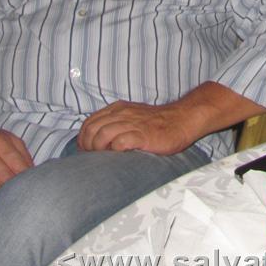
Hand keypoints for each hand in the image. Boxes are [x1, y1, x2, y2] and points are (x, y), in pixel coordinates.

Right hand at [0, 120, 33, 206]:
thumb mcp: (10, 139)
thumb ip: (24, 155)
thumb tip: (33, 174)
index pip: (17, 164)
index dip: (26, 176)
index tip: (32, 183)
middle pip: (4, 178)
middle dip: (16, 188)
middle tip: (23, 194)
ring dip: (2, 196)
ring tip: (11, 199)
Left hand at [78, 101, 195, 154]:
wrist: (182, 120)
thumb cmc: (157, 122)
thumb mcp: (133, 115)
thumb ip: (117, 121)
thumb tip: (98, 139)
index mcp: (118, 109)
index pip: (90, 121)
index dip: (83, 137)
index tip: (86, 150)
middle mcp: (123, 114)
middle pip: (92, 128)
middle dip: (88, 145)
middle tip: (94, 157)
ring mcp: (133, 124)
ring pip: (103, 134)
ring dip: (99, 148)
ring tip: (104, 157)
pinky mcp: (143, 136)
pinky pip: (121, 142)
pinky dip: (115, 150)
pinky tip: (119, 155)